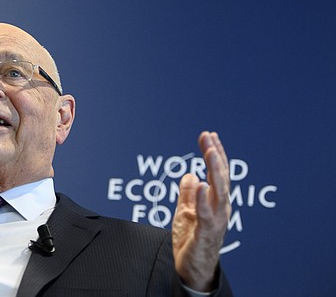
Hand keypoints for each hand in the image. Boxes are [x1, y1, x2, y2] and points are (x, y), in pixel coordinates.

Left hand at [172, 131, 230, 291]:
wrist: (192, 270)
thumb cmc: (191, 242)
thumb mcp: (185, 212)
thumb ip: (188, 195)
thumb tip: (189, 175)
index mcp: (216, 202)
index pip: (217, 173)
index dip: (214, 153)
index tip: (208, 135)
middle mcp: (221, 209)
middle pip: (220, 177)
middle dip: (214, 155)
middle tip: (208, 136)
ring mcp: (217, 221)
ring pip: (219, 191)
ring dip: (214, 170)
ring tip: (209, 152)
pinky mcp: (207, 233)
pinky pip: (206, 214)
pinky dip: (203, 198)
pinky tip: (200, 183)